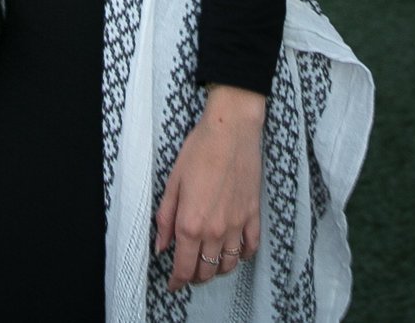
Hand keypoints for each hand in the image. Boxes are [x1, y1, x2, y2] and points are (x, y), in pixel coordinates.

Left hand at [156, 87, 264, 289]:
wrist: (231, 129)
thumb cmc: (199, 150)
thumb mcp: (173, 183)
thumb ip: (165, 218)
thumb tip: (161, 246)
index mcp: (190, 223)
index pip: (183, 267)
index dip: (176, 281)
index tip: (173, 284)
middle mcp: (215, 230)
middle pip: (206, 270)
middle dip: (195, 276)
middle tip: (188, 271)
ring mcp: (237, 223)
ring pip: (229, 263)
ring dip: (218, 269)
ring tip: (209, 262)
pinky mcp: (253, 214)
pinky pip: (251, 246)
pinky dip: (243, 255)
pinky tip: (235, 252)